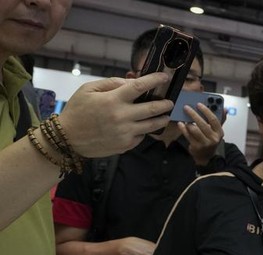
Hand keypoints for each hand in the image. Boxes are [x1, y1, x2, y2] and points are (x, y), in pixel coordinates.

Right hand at [58, 73, 173, 156]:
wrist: (67, 139)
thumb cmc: (77, 110)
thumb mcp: (88, 90)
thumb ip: (111, 83)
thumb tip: (131, 81)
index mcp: (113, 100)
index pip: (139, 86)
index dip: (155, 80)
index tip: (166, 77)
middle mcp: (122, 116)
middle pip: (153, 108)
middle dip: (166, 104)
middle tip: (170, 101)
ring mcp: (125, 132)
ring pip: (152, 125)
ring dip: (162, 119)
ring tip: (165, 115)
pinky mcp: (126, 145)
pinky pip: (141, 136)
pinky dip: (144, 130)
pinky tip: (143, 127)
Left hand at [177, 102, 224, 165]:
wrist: (205, 156)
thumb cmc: (210, 141)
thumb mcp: (217, 131)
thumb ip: (220, 120)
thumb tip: (225, 109)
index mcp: (219, 132)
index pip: (214, 119)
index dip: (206, 111)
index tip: (198, 104)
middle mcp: (213, 138)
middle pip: (203, 124)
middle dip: (194, 114)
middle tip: (187, 108)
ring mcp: (205, 143)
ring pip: (194, 130)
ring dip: (188, 122)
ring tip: (184, 117)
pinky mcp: (196, 147)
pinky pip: (188, 135)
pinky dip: (183, 129)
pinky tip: (181, 124)